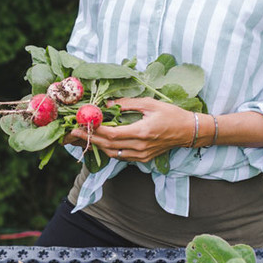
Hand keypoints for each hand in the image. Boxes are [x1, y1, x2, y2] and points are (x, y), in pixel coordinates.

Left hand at [68, 96, 195, 162]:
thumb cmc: (171, 114)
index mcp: (141, 132)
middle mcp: (140, 147)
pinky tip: (102, 141)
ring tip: (84, 136)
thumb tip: (107, 104)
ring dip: (97, 145)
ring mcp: (142, 155)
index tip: (80, 124)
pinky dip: (109, 149)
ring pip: (113, 153)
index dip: (94, 130)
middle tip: (73, 132)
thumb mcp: (150, 103)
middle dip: (89, 138)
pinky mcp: (143, 159)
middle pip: (108, 146)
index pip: (111, 134)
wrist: (188, 131)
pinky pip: (121, 156)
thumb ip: (127, 104)